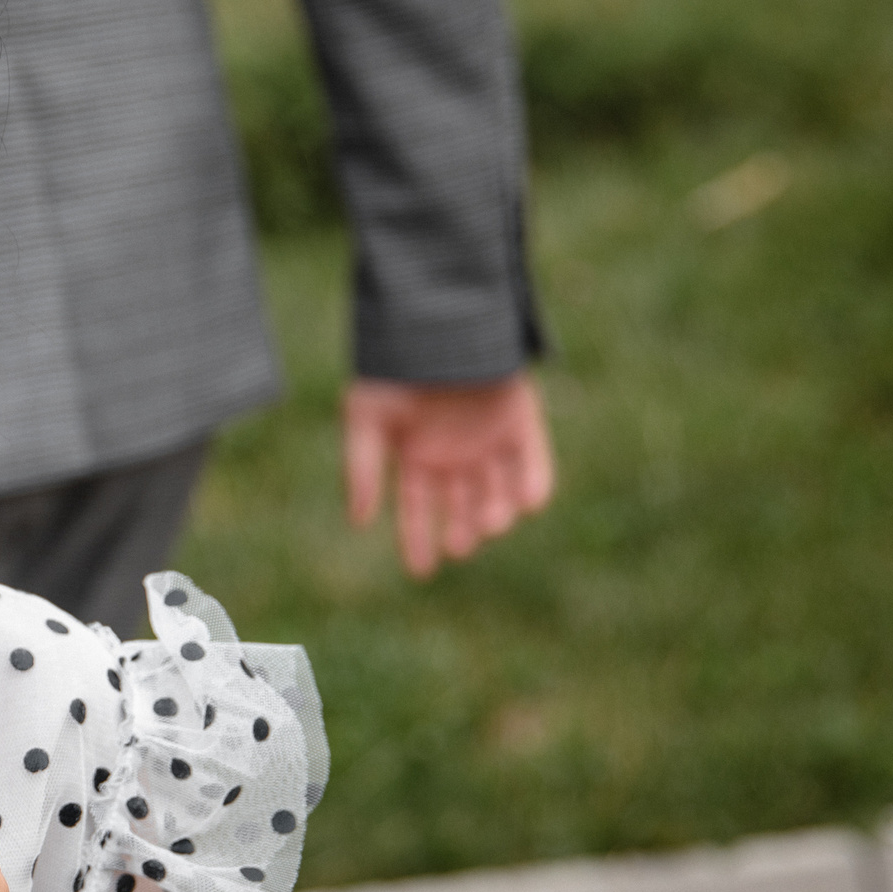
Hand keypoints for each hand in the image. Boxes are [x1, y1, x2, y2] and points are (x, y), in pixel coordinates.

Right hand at [344, 372, 554, 577]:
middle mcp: (454, 454)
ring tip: (489, 523)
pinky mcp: (521, 421)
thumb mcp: (365, 418)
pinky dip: (534, 484)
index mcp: (416, 456)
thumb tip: (357, 522)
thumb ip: (361, 468)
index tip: (422, 571)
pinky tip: (527, 504)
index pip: (417, 509)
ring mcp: (489, 439)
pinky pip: (533, 461)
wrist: (433, 320)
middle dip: (462, 530)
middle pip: (461, 507)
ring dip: (495, 512)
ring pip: (497, 491)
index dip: (417, 540)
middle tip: (461, 545)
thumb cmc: (392, 368)